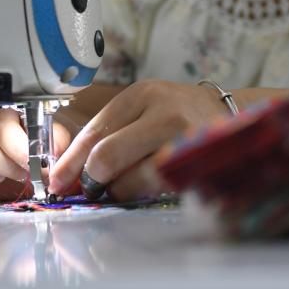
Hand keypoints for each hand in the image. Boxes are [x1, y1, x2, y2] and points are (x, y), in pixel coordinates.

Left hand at [49, 79, 229, 200]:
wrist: (232, 117)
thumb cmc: (178, 117)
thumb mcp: (143, 110)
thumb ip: (108, 134)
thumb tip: (66, 171)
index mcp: (143, 94)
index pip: (94, 131)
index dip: (69, 162)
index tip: (56, 182)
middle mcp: (164, 112)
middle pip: (107, 156)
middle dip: (90, 179)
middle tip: (90, 188)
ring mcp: (185, 139)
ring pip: (131, 179)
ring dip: (119, 191)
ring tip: (126, 185)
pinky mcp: (199, 165)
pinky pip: (157, 190)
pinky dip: (143, 194)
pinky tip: (145, 188)